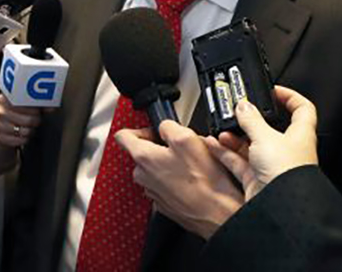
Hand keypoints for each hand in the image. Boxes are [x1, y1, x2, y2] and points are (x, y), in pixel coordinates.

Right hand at [0, 95, 40, 147]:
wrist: (1, 125)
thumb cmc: (16, 113)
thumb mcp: (26, 105)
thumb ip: (39, 104)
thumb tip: (51, 106)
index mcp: (5, 98)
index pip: (25, 104)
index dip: (35, 108)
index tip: (38, 110)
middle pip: (28, 119)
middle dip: (36, 120)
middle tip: (35, 119)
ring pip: (25, 131)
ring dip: (30, 130)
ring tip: (28, 126)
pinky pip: (20, 141)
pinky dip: (25, 139)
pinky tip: (22, 134)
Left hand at [115, 121, 242, 239]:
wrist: (219, 214)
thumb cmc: (205, 182)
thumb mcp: (187, 139)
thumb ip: (168, 126)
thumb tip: (164, 126)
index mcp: (144, 158)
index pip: (123, 136)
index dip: (140, 128)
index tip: (154, 130)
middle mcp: (144, 177)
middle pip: (144, 153)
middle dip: (162, 148)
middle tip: (182, 149)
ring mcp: (154, 192)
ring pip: (157, 169)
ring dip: (171, 164)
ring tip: (192, 166)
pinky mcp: (166, 203)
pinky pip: (166, 185)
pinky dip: (177, 180)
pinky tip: (194, 181)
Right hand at [204, 86, 318, 201]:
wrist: (280, 207)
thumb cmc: (287, 174)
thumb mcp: (265, 137)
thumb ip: (251, 119)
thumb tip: (244, 106)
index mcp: (300, 135)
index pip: (302, 109)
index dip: (289, 96)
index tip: (273, 90)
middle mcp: (287, 150)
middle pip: (269, 127)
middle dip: (250, 119)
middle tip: (236, 110)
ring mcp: (271, 165)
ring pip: (251, 145)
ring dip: (234, 136)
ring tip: (221, 129)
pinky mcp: (256, 179)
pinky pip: (238, 161)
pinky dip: (225, 153)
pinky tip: (213, 145)